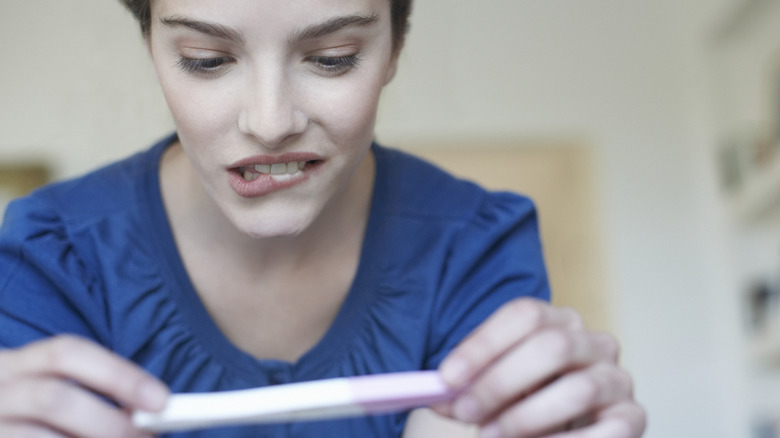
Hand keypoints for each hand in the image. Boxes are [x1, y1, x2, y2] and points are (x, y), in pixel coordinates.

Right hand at [0, 335, 168, 437]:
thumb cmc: (26, 414)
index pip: (66, 353)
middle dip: (108, 422)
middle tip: (143, 436)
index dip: (117, 374)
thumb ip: (87, 392)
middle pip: (54, 399)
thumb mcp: (43, 389)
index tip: (161, 400)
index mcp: (13, 364)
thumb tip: (150, 409)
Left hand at [435, 298, 645, 437]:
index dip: (484, 344)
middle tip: (465, 411)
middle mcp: (594, 342)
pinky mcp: (632, 419)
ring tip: (491, 436)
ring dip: (526, 418)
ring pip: (577, 390)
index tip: (448, 378)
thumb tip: (434, 394)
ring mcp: (617, 379)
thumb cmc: (520, 405)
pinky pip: (604, 432)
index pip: (525, 315)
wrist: (556, 435)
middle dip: (500, 382)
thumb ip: (465, 390)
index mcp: (558, 321)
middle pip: (551, 346)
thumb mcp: (491, 391)